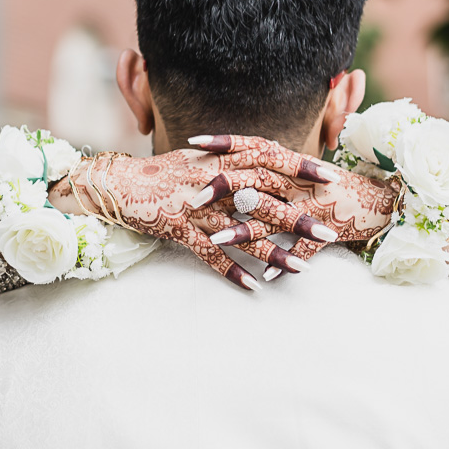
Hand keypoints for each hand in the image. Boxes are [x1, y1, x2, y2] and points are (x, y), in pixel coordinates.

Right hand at [52, 140, 334, 290]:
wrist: (118, 183)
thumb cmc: (160, 173)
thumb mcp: (197, 160)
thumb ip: (229, 161)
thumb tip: (264, 160)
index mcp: (220, 160)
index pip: (269, 159)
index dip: (301, 169)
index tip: (331, 177)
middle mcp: (213, 181)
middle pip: (264, 198)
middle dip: (298, 216)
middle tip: (329, 231)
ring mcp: (197, 206)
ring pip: (243, 231)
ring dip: (273, 251)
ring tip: (301, 268)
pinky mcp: (179, 228)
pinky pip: (209, 253)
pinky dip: (230, 270)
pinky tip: (252, 288)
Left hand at [189, 135, 398, 281]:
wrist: (382, 202)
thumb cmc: (335, 189)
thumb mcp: (303, 175)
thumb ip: (272, 172)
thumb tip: (234, 170)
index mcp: (292, 164)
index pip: (254, 145)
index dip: (225, 142)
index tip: (194, 140)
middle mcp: (300, 182)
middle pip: (258, 180)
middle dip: (224, 188)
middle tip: (194, 198)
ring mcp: (315, 207)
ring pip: (275, 218)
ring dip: (245, 231)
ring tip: (216, 241)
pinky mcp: (330, 232)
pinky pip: (305, 249)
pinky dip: (286, 261)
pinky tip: (266, 276)